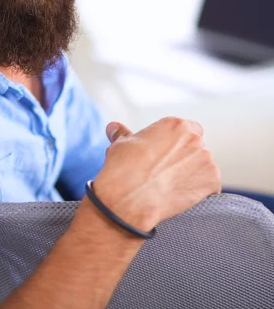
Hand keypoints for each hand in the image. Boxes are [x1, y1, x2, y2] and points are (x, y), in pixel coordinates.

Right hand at [92, 117, 220, 230]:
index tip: (167, 153)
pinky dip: (200, 192)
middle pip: (196, 147)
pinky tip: (181, 195)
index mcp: (175, 125)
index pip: (187, 129)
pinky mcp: (211, 181)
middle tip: (167, 171)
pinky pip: (211, 186)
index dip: (177, 142)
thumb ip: (124, 134)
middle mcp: (193, 139)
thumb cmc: (124, 170)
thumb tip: (114, 128)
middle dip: (185, 157)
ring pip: (203, 166)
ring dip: (193, 174)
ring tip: (171, 186)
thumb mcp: (121, 144)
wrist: (129, 199)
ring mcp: (205, 160)